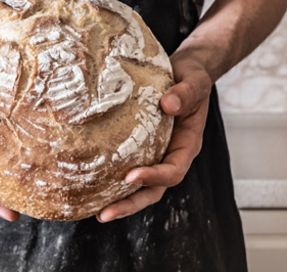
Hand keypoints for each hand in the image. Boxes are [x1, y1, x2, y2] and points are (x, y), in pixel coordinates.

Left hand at [96, 51, 212, 222]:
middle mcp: (171, 154)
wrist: (186, 72)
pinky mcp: (140, 147)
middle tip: (105, 214)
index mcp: (187, 145)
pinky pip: (126, 168)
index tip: (131, 176)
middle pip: (154, 190)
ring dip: (119, 201)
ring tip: (96, 212)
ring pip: (140, 187)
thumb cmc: (192, 77)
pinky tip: (92, 187)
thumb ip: (185, 93)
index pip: (173, 170)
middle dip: (130, 203)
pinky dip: (112, 181)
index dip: (154, 177)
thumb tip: (167, 105)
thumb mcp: (194, 81)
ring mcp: (155, 153)